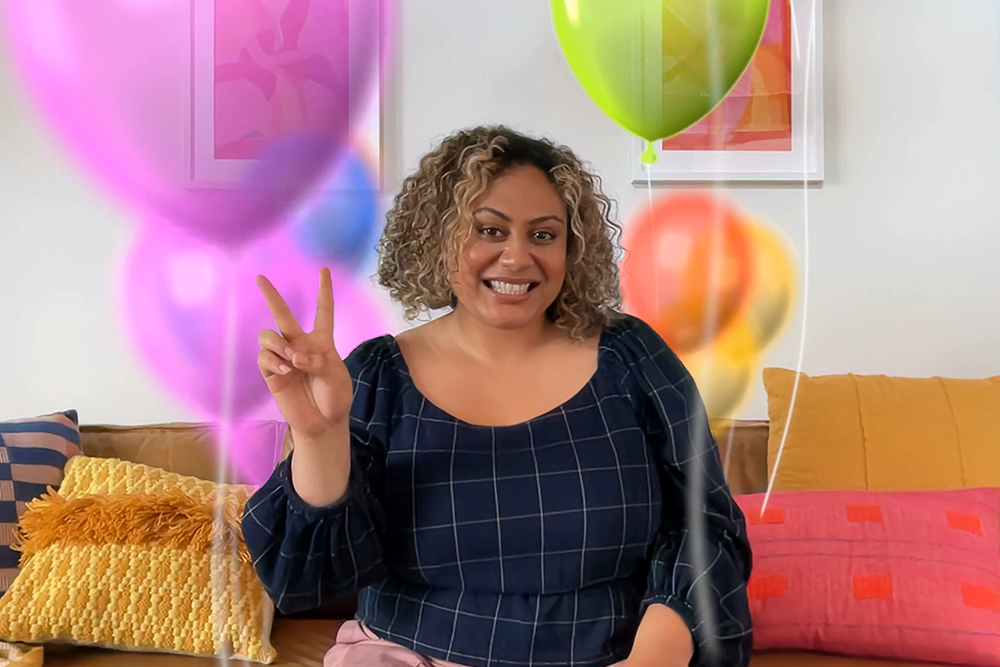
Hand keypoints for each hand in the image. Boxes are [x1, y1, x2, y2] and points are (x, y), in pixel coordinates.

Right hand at [257, 268, 352, 438]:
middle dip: (271, 296)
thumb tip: (294, 356)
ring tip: (291, 360)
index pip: (323, 311)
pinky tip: (284, 371)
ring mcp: (284, 358)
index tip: (323, 270)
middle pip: (283, 315)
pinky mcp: (271, 373)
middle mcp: (300, 345)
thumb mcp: (336, 375)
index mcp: (322, 341)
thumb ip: (318, 361)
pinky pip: (264, 357)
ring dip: (278, 343)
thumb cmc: (335, 396)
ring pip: (268, 335)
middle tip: (260, 278)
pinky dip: (273, 361)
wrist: (324, 422)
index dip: (323, 291)